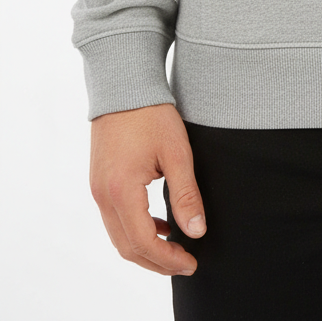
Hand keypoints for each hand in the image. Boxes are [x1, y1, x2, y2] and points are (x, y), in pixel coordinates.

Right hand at [89, 103, 206, 276]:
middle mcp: (102, 196)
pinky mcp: (99, 182)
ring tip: (175, 249)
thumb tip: (197, 231)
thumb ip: (186, 195)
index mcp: (121, 191)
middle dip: (157, 262)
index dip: (168, 259)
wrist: (123, 85)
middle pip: (127, 247)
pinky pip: (114, 219)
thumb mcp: (177, 153)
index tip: (192, 263)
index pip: (143, 242)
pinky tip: (159, 225)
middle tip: (186, 264)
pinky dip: (135, 230)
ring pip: (118, 236)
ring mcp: (97, 189)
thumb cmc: (152, 114)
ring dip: (145, 248)